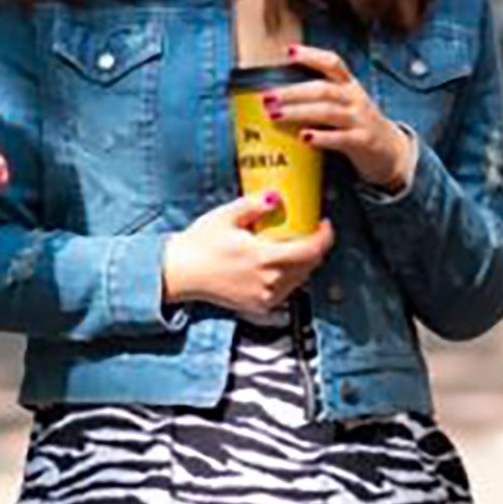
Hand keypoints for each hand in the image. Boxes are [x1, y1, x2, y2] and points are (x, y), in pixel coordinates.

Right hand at [160, 192, 335, 312]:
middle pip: (309, 266)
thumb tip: (275, 197)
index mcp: (264, 259)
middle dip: (316, 247)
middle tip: (311, 230)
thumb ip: (253, 205)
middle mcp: (269, 282)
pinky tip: (280, 262)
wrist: (179, 274)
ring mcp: (265, 298)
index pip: (310, 251)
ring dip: (304, 262)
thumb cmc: (199, 244)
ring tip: (295, 244)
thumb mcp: (225, 217)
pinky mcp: (259, 306)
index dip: (324, 237)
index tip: (324, 223)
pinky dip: (290, 276)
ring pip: (300, 279)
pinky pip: (286, 290)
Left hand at [267, 42, 416, 189]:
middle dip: (293, 91)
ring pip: (328, 111)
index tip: (288, 51)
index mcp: (349, 86)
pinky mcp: (363, 141)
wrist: (391, 151)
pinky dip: (322, 137)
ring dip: (299, 111)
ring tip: (275, 114)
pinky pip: (341, 138)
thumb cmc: (358, 124)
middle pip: (323, 89)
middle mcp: (355, 99)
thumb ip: (320, 96)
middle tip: (267, 96)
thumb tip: (277, 94)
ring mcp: (360, 120)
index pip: (333, 63)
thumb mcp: (345, 103)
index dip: (312, 55)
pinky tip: (304, 137)